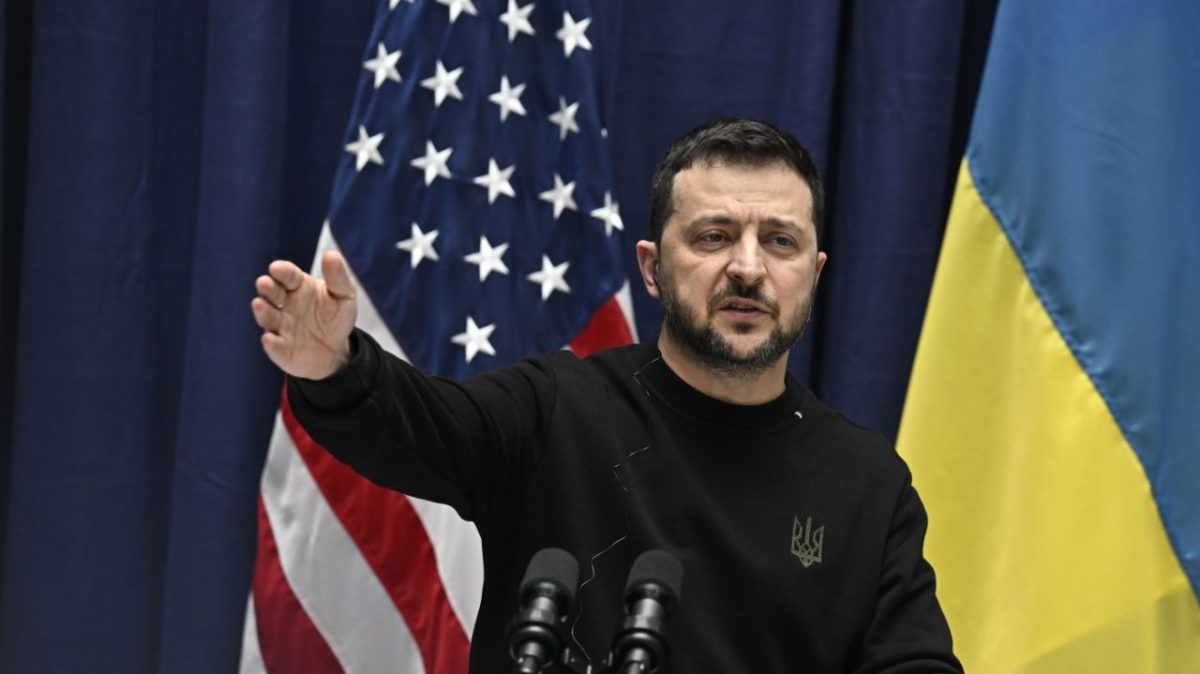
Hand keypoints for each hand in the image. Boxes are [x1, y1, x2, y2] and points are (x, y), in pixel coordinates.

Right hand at [251, 250, 357, 379]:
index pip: (288, 275)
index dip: (282, 271)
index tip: (276, 268)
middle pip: (272, 293)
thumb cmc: (336, 317)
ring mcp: (280, 327)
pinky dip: (271, 343)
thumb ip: (338, 277)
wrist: (336, 350)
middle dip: (267, 288)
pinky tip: (269, 338)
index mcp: (298, 286)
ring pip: (268, 317)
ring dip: (263, 311)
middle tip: (264, 282)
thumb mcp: (344, 295)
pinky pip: (275, 346)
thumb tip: (332, 254)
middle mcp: (284, 304)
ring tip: (259, 304)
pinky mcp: (281, 349)